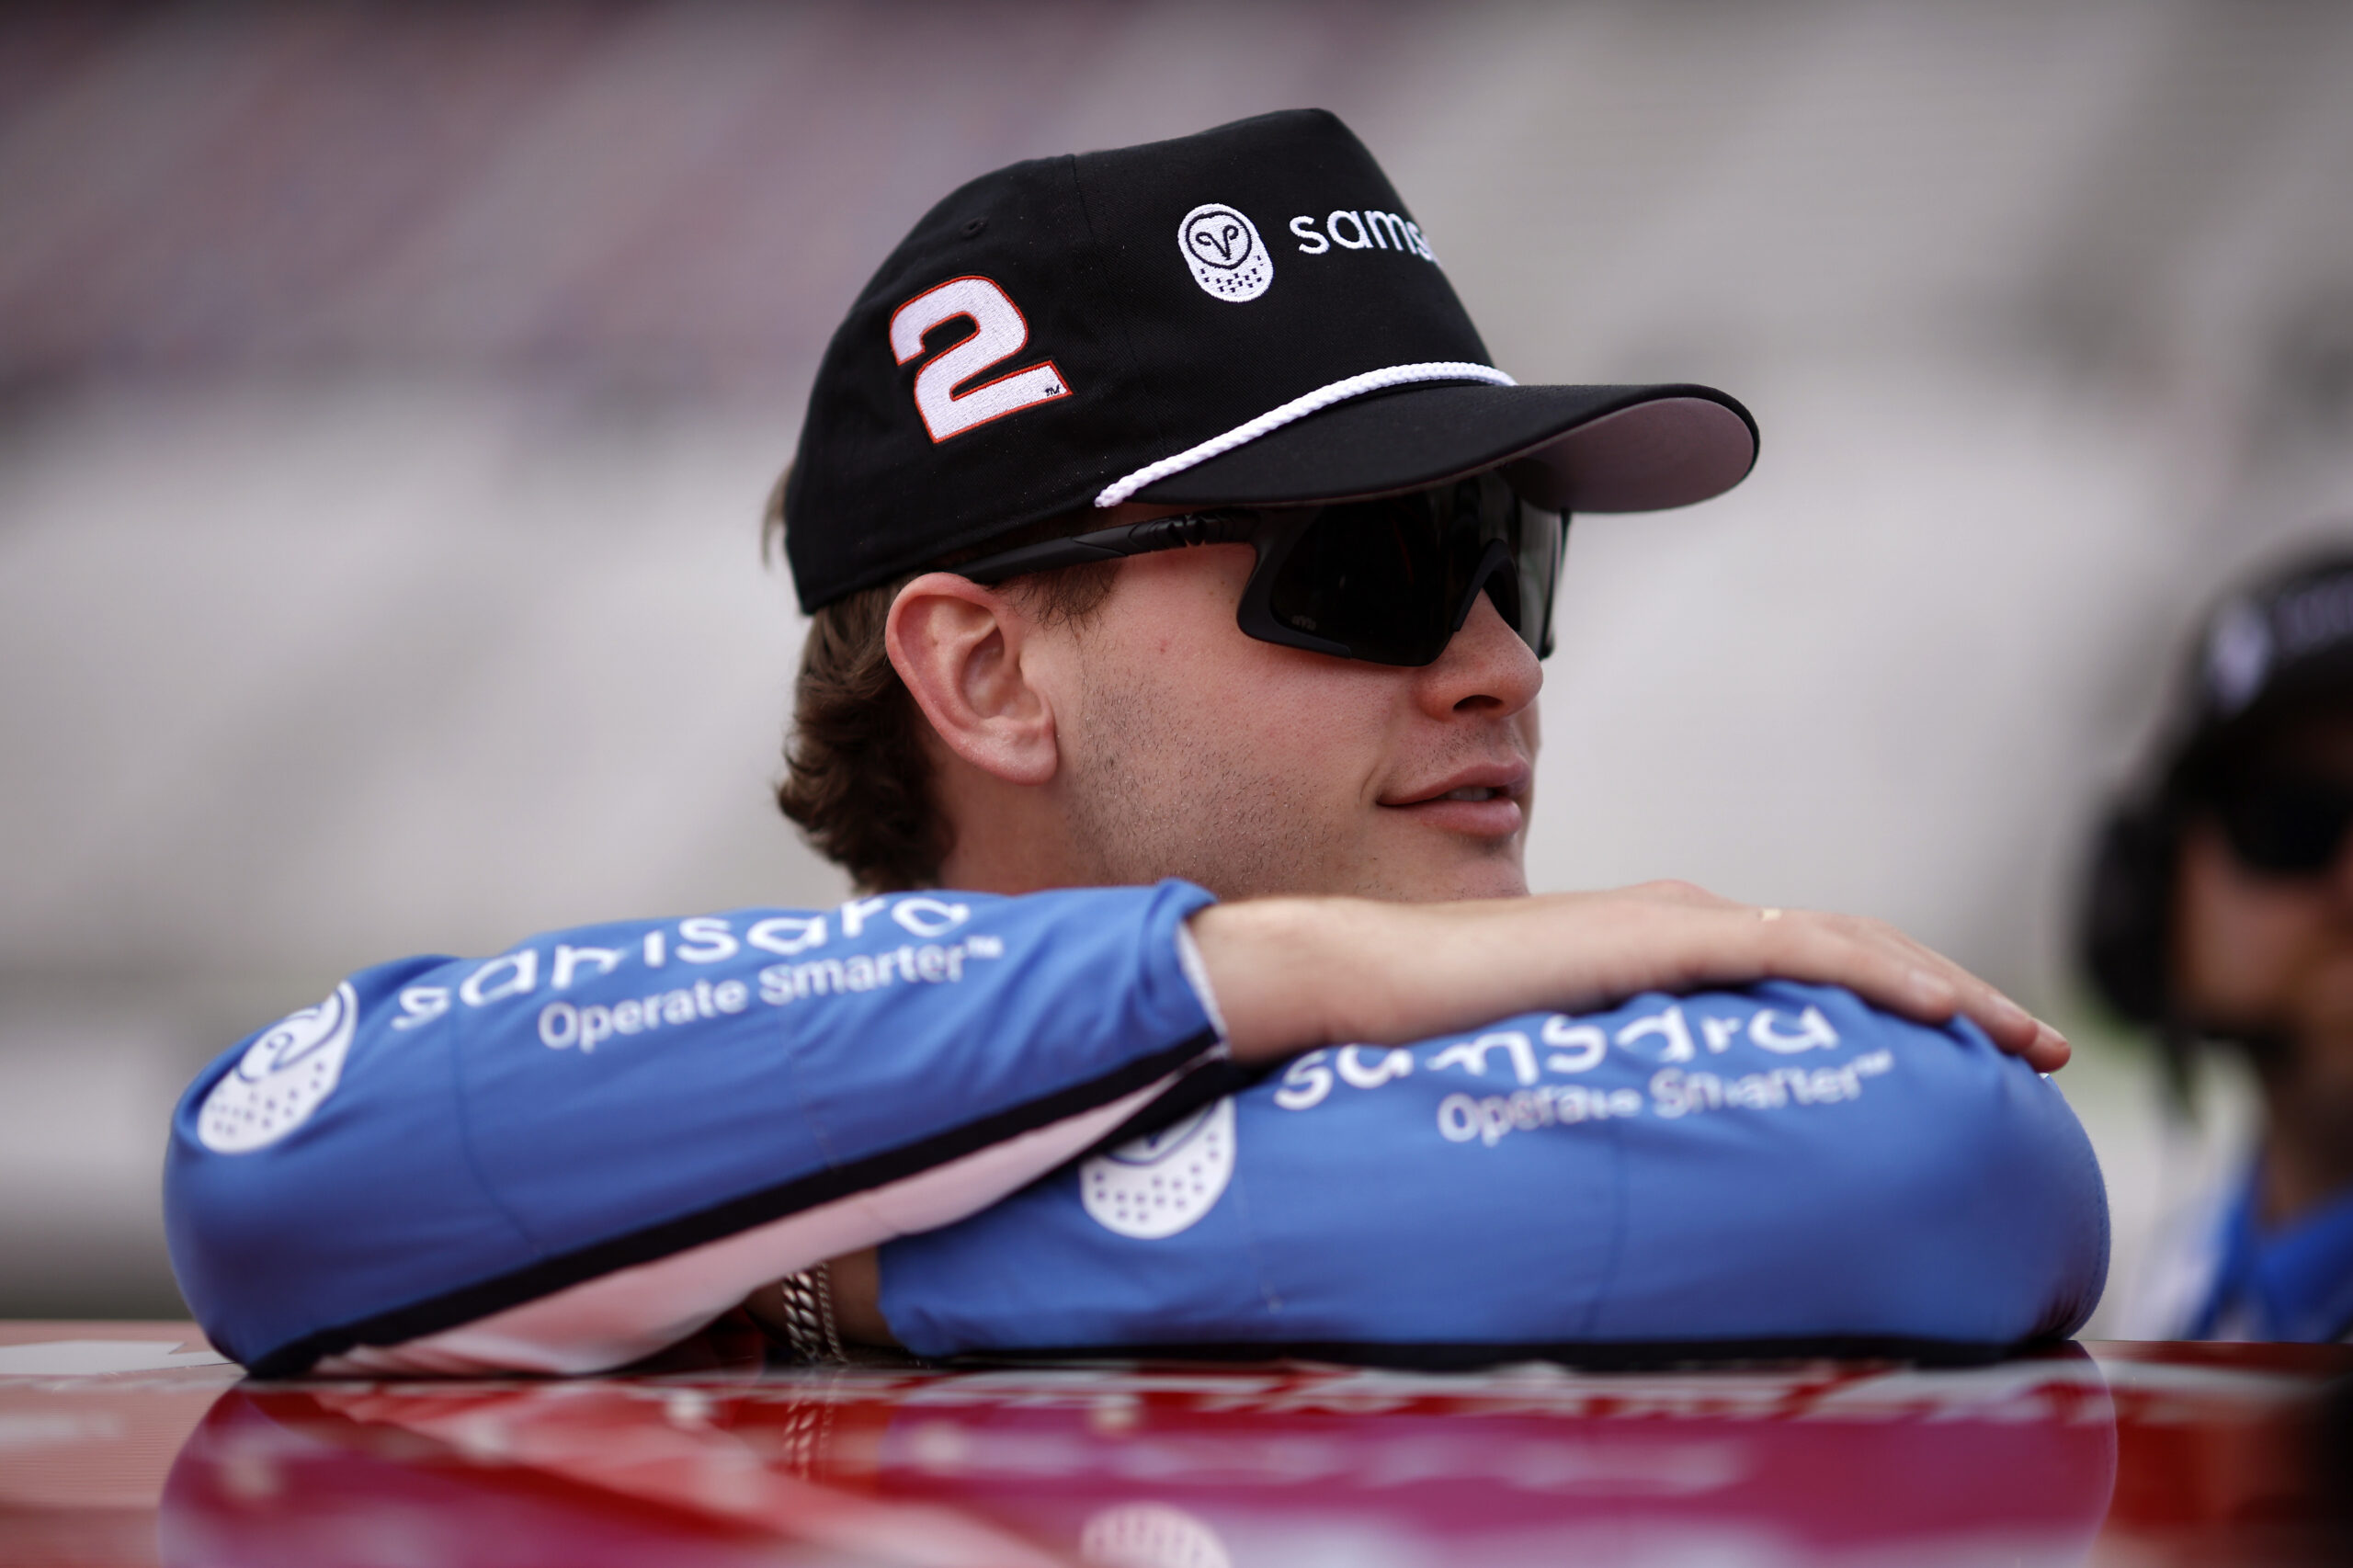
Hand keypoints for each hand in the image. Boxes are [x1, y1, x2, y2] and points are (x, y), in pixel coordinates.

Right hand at [1190, 880, 2068, 1072]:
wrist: (1366, 983)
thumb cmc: (1440, 1029)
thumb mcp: (1560, 1056)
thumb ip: (1617, 1075)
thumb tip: (1660, 1148)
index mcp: (1669, 944)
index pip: (1814, 963)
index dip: (1905, 997)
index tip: (1977, 1053)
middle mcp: (1688, 918)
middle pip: (1856, 945)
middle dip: (1957, 993)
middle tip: (2039, 1050)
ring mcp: (1676, 921)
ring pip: (1847, 941)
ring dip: (1946, 986)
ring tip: (2021, 1038)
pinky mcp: (1656, 937)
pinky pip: (1794, 952)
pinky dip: (1879, 975)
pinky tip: (1941, 1011)